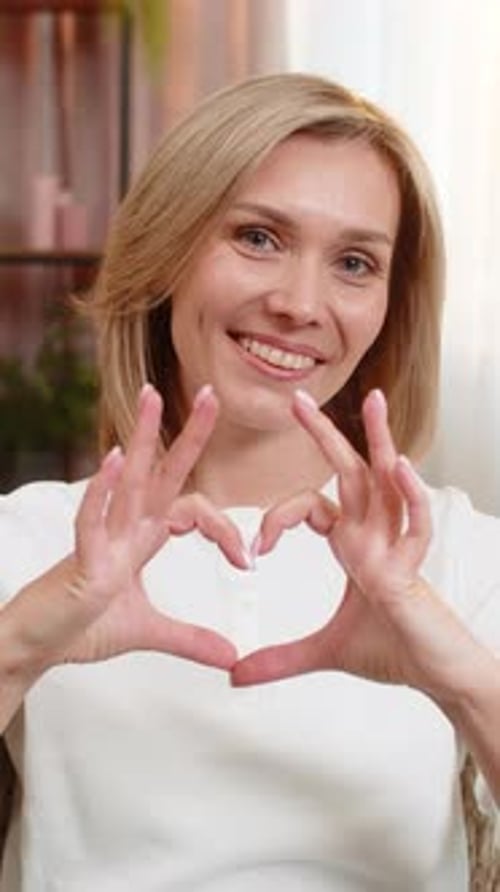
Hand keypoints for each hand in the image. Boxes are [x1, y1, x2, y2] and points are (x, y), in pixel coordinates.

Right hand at [7, 384, 243, 676]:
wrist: (34, 648)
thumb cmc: (78, 628)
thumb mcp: (147, 631)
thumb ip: (189, 638)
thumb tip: (232, 655)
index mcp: (141, 539)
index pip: (190, 511)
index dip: (222, 529)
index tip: (245, 562)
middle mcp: (124, 530)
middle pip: (161, 473)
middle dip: (186, 435)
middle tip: (209, 394)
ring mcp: (102, 540)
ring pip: (127, 482)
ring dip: (141, 439)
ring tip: (151, 398)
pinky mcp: (80, 560)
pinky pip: (91, 519)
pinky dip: (102, 491)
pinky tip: (116, 459)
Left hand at [232, 390, 486, 704]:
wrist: (436, 676)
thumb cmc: (394, 650)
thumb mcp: (324, 652)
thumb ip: (279, 658)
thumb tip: (235, 675)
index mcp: (353, 545)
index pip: (312, 505)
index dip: (279, 517)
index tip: (255, 550)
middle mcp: (374, 535)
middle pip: (349, 473)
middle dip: (325, 436)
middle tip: (298, 400)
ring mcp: (396, 547)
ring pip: (387, 483)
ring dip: (379, 442)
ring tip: (374, 402)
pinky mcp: (414, 569)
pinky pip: (416, 525)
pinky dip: (410, 496)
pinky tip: (399, 467)